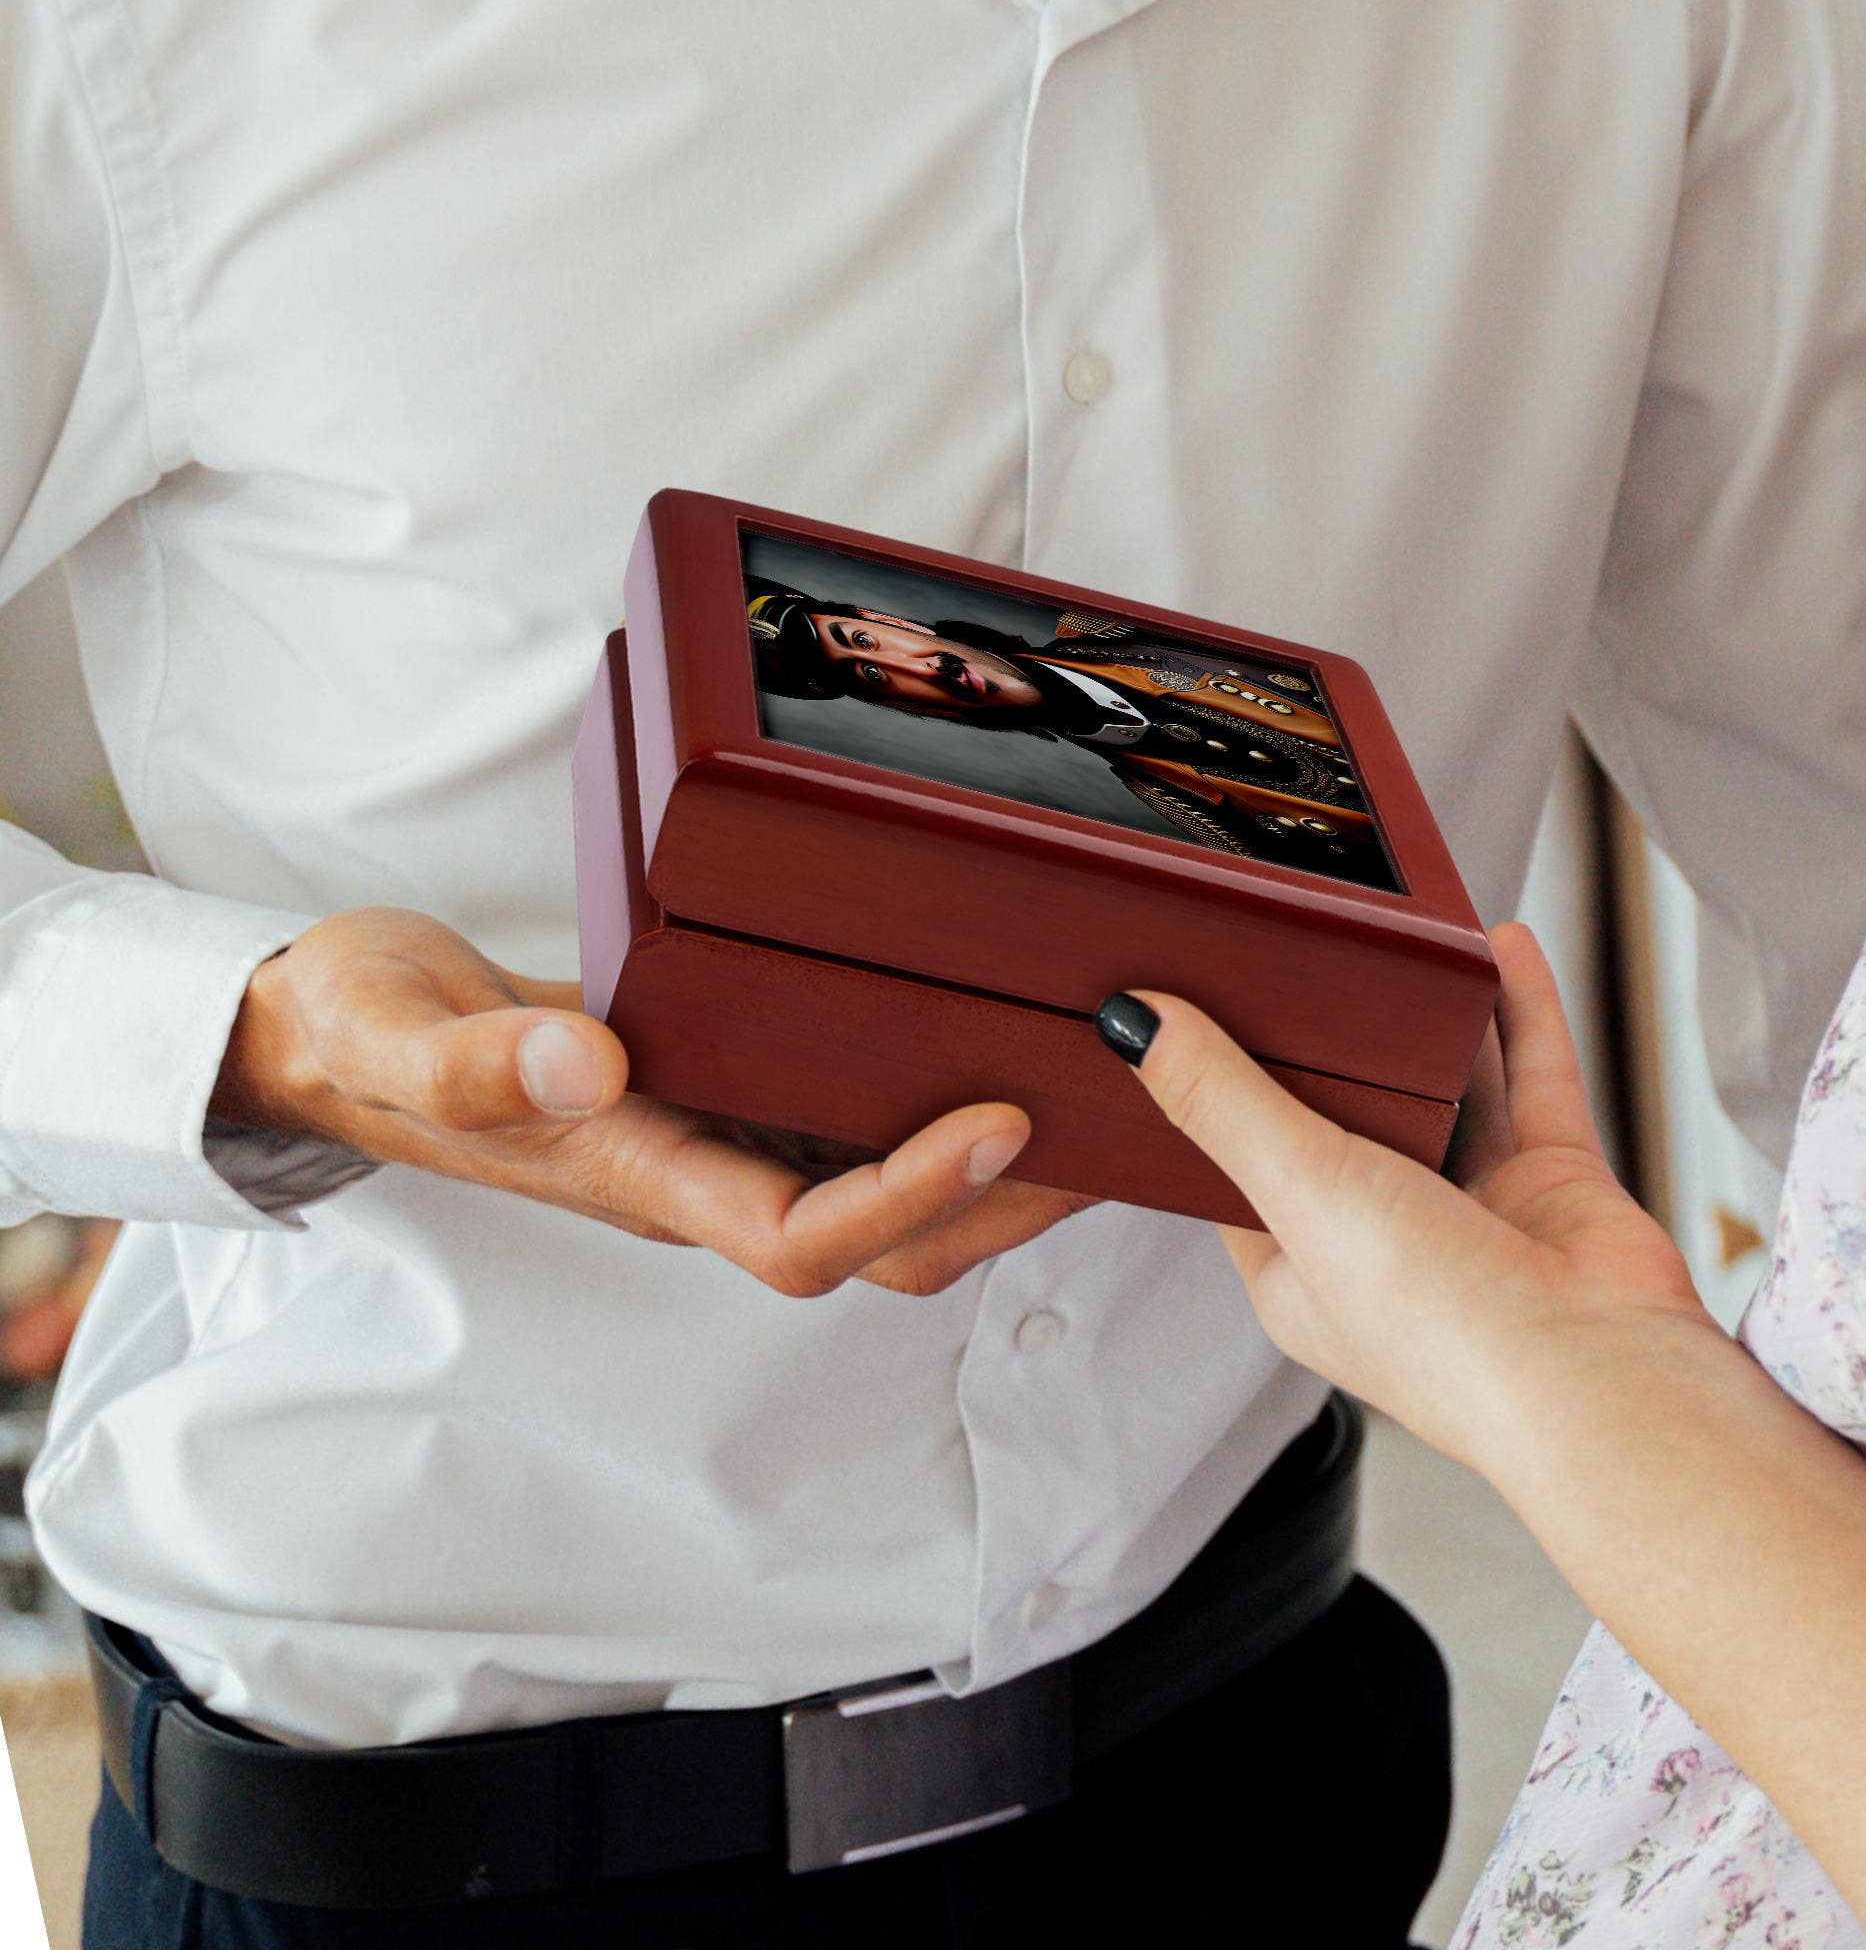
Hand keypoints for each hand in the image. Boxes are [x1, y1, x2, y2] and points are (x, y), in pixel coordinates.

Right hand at [214, 907, 1088, 1294]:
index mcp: (635, 1177)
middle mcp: (695, 1177)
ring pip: (882, 1196)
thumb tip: (587, 1061)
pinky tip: (997, 1039)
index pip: (797, 1235)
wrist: (339, 1031)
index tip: (1000, 1120)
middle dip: (1000, 1202)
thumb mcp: (398, 1032)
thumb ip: (481, 1059)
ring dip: (990, 1168)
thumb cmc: (364, 1032)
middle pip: (879, 1242)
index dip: (906, 1196)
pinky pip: (852, 1126)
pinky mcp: (729, 1095)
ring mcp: (717, 1144)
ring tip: (1099, 1093)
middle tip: (1117, 1121)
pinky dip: (934, 1103)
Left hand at [1111, 924, 1726, 1473]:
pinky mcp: (1551, 1186)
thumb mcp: (1301, 1193)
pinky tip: (1504, 947)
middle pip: (1353, 1113)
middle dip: (1342, 1036)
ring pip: (1449, 1088)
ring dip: (1438, 1015)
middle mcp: (1385, 1241)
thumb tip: (1133, 1022)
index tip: (1199, 997)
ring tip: (1415, 931)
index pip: (1240, 1161)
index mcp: (1301, 1269)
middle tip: (1313, 940)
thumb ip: (1225, 1100)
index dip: (1218, 1084)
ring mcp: (1475, 1212)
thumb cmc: (1442, 1332)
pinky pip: (1531, 1077)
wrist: (1599, 1378)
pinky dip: (1520, 1011)